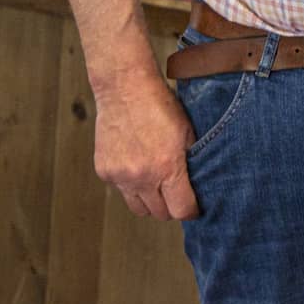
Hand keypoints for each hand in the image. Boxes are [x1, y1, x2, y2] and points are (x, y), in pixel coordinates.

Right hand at [94, 71, 198, 219]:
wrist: (125, 90)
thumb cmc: (160, 106)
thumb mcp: (188, 132)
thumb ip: (191, 162)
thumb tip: (197, 184)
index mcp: (167, 168)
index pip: (181, 210)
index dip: (191, 211)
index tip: (194, 206)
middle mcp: (142, 177)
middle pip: (159, 213)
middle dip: (170, 207)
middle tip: (176, 194)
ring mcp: (120, 176)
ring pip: (138, 208)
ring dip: (150, 201)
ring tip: (157, 184)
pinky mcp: (105, 172)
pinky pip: (121, 191)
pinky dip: (131, 185)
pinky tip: (138, 166)